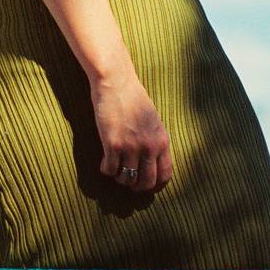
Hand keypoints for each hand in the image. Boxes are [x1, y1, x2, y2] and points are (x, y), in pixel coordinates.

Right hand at [91, 68, 172, 193]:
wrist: (116, 82)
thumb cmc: (134, 98)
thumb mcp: (153, 121)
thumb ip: (155, 142)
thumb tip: (153, 163)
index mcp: (162, 141)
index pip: (164, 175)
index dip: (155, 185)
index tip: (146, 185)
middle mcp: (148, 147)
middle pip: (145, 183)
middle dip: (136, 186)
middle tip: (128, 181)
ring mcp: (130, 147)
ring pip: (126, 179)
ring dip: (120, 178)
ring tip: (116, 169)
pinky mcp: (112, 144)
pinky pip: (109, 170)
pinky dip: (106, 170)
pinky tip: (104, 162)